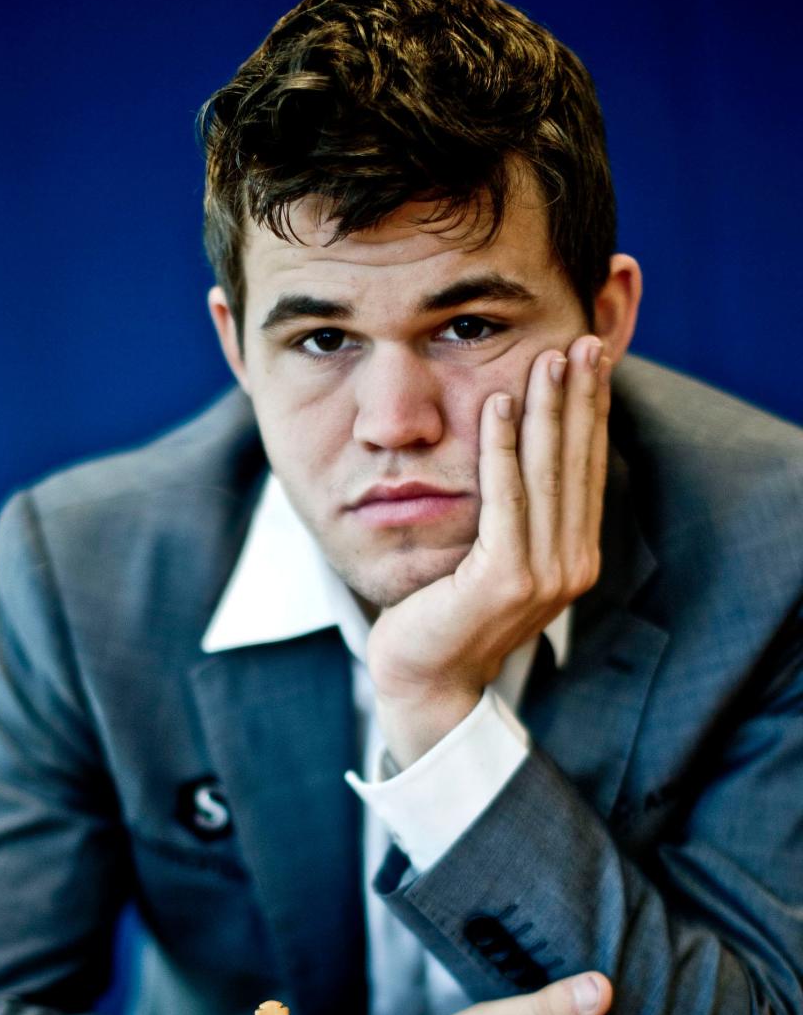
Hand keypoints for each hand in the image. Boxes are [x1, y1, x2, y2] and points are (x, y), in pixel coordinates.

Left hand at [368, 335, 609, 766]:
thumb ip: (514, 512)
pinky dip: (502, 448)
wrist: (422, 675)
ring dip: (549, 410)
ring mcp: (543, 577)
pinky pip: (506, 500)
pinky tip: (499, 404)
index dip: (591, 410)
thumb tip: (518, 446)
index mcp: (574, 556)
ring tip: (548, 357)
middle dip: (580, 397)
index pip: (586, 468)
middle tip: (583, 339)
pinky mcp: (506, 581)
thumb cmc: (446, 610)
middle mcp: (570, 566)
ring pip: (548, 474)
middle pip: (577, 463)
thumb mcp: (491, 554)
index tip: (590, 358)